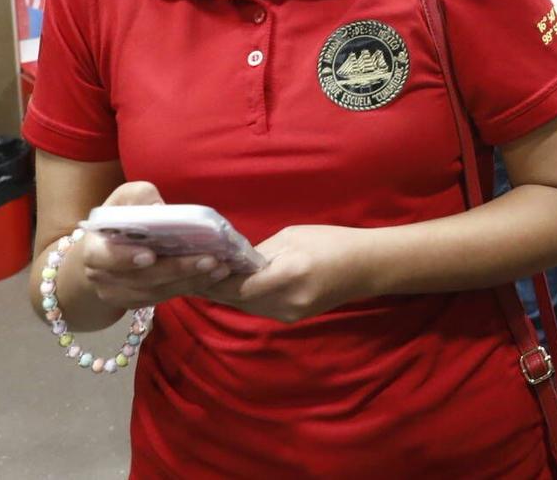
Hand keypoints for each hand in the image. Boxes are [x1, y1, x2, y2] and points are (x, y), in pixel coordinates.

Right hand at [72, 182, 238, 310]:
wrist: (107, 250)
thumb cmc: (119, 219)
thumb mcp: (125, 199)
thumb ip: (139, 197)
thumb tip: (158, 210)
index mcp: (94, 249)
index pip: (103, 258)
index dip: (125, 259)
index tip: (150, 255)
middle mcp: (103, 278)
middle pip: (141, 279)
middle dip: (176, 270)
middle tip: (209, 259)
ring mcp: (120, 294)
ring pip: (156, 292)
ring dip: (190, 281)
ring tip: (220, 267)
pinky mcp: (137, 303)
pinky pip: (164, 298)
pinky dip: (190, 286)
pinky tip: (213, 275)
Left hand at [206, 226, 361, 324]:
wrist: (366, 267)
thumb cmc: (331, 242)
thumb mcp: (291, 237)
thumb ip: (260, 252)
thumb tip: (233, 261)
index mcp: (287, 275)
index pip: (236, 286)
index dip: (211, 279)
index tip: (192, 266)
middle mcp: (284, 302)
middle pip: (236, 300)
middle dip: (213, 287)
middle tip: (189, 272)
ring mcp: (288, 315)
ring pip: (245, 306)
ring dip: (226, 293)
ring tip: (205, 277)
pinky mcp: (291, 318)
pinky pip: (258, 308)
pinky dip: (243, 297)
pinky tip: (233, 285)